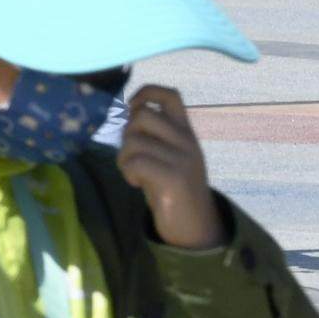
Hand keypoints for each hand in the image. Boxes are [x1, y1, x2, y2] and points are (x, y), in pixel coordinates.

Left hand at [117, 84, 221, 246]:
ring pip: (133, 140)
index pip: (170, 95)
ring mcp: (183, 159)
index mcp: (185, 132)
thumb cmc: (171, 186)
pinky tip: (136, 183)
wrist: (194, 224)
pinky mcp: (175, 178)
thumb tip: (124, 112)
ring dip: (123, 157)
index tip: (131, 108)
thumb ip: (152, 133)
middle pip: (142, 115)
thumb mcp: (166, 154)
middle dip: (126, 133)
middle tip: (133, 155)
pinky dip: (127, 172)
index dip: (145, 93)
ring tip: (134, 173)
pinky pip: (135, 162)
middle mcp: (187, 141)